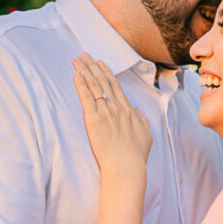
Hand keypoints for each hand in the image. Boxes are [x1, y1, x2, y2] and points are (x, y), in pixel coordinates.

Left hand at [73, 53, 151, 176]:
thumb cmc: (136, 156)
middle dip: (92, 66)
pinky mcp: (94, 119)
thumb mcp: (146, 135)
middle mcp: (116, 107)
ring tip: (77, 60)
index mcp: (127, 110)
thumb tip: (135, 109)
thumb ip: (141, 119)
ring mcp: (105, 112)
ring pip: (94, 85)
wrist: (126, 168)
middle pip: (103, 81)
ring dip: (85, 70)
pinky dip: (81, 85)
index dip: (106, 72)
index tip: (99, 62)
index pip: (115, 86)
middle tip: (84, 55)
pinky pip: (86, 98)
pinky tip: (76, 75)